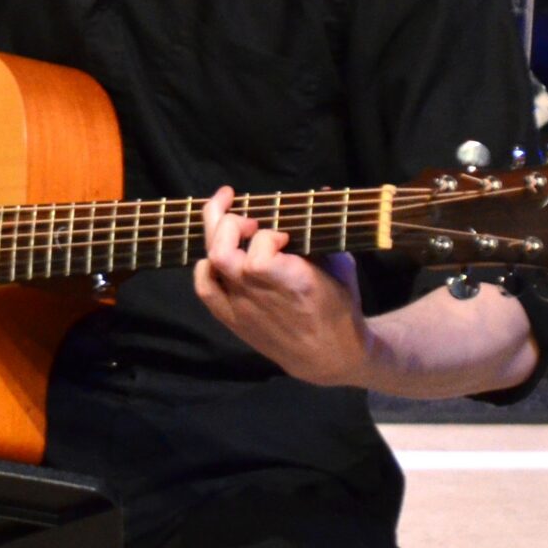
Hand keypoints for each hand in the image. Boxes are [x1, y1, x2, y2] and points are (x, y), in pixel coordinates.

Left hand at [192, 186, 370, 386]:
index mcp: (293, 280)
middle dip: (231, 223)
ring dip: (216, 237)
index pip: (262, 245)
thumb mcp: (342, 265)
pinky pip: (205, 288)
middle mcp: (261, 293)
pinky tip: (217, 254)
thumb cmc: (340, 307)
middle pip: (223, 252)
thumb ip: (324, 230)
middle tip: (250, 218)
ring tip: (229, 222)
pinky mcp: (232, 319)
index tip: (284, 234)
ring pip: (212, 265)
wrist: (329, 356)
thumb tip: (323, 191)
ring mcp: (242, 308)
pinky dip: (205, 266)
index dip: (268, 232)